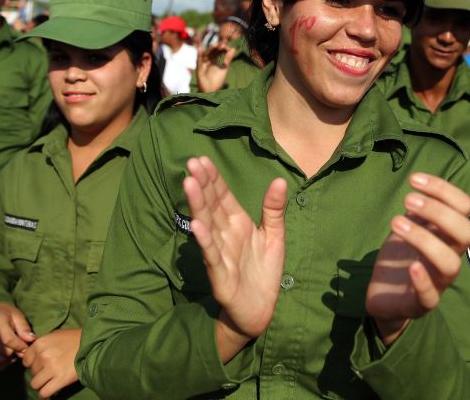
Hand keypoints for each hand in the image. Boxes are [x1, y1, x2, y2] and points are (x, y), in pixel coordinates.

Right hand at [0, 303, 35, 371]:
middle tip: (19, 347)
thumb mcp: (18, 316)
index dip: (20, 346)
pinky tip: (5, 356)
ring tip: (12, 351)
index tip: (26, 345)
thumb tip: (30, 339)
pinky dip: (1, 365)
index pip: (8, 340)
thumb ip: (24, 328)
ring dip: (9, 359)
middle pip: (4, 352)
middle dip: (15, 351)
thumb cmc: (7, 316)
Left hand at [23, 328, 80, 397]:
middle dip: (40, 373)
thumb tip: (31, 356)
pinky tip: (50, 390)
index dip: (33, 364)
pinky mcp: (60, 379)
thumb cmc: (75, 338)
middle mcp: (43, 355)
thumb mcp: (55, 335)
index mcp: (40, 343)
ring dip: (42, 384)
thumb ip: (42, 345)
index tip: (41, 365)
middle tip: (50, 371)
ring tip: (50, 381)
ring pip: (35, 384)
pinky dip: (45, 394)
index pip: (26, 360)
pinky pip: (44, 393)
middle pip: (32, 372)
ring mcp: (51, 368)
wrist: (93, 344)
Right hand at [182, 156, 286, 361]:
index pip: (223, 196)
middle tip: (191, 163)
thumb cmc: (264, 272)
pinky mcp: (220, 275)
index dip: (213, 179)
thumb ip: (273, 209)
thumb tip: (280, 180)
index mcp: (238, 223)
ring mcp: (220, 253)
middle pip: (212, 206)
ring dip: (198, 206)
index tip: (202, 159)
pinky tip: (197, 226)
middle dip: (202, 185)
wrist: (261, 310)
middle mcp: (225, 235)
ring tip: (189, 185)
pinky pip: (212, 255)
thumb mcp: (274, 236)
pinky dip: (205, 241)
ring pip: (207, 225)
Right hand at [195, 44, 236, 92]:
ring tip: (214, 45)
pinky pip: (198, 60)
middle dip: (216, 47)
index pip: (217, 52)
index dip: (222, 48)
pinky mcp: (199, 69)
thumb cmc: (217, 81)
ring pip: (206, 54)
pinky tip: (200, 49)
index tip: (226, 47)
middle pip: (211, 51)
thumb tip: (233, 48)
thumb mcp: (224, 68)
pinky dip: (199, 54)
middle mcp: (208, 62)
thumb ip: (227, 59)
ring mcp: (203, 64)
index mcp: (214, 61)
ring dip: (209, 49)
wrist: (210, 91)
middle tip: (222, 44)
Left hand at [366, 173, 469, 345]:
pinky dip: (423, 281)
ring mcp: (438, 282)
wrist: (384, 295)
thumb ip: (420, 210)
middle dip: (438, 212)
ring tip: (396, 222)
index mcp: (449, 235)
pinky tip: (412, 266)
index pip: (465, 208)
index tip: (414, 179)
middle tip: (407, 199)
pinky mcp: (419, 303)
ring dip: (424, 239)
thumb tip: (421, 185)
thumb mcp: (410, 226)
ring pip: (450, 264)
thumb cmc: (400, 256)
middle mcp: (450, 256)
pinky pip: (430, 297)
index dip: (444, 190)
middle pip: (466, 234)